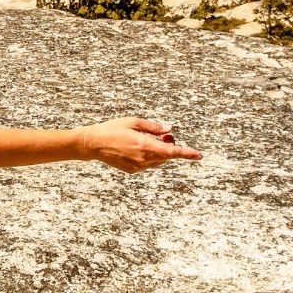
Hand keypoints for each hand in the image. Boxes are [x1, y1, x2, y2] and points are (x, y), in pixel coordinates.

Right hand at [78, 118, 200, 172]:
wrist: (93, 144)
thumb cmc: (112, 129)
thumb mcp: (133, 122)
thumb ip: (153, 127)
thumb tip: (169, 129)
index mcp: (145, 146)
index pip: (172, 152)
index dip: (187, 154)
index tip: (198, 155)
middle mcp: (143, 159)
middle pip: (166, 157)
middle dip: (170, 147)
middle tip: (165, 135)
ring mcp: (138, 167)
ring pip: (158, 161)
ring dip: (160, 152)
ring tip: (150, 140)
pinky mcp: (132, 170)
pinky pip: (148, 165)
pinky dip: (150, 156)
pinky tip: (139, 147)